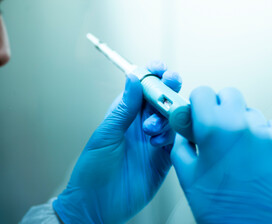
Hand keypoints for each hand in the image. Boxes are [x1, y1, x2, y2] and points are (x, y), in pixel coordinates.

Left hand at [53, 61, 181, 223]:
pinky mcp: (164, 157)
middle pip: (162, 98)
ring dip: (166, 117)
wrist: (97, 204)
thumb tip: (134, 78)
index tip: (160, 68)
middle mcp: (141, 124)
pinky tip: (159, 143)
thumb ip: (124, 108)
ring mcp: (154, 140)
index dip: (152, 74)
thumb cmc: (93, 169)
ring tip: (150, 130)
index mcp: (125, 113)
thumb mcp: (107, 134)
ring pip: (172, 118)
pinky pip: (177, 140)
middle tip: (172, 83)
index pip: (142, 87)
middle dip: (169, 88)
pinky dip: (173, 137)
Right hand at [171, 87, 271, 223]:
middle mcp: (240, 125)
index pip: (203, 92)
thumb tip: (184, 127)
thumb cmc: (216, 205)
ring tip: (236, 145)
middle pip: (230, 94)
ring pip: (250, 111)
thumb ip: (181, 141)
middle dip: (219, 105)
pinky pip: (270, 125)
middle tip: (216, 125)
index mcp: (213, 129)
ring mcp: (265, 134)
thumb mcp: (185, 172)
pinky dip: (260, 132)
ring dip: (240, 121)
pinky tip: (253, 151)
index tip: (198, 111)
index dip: (198, 101)